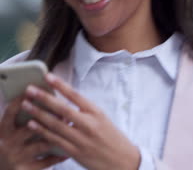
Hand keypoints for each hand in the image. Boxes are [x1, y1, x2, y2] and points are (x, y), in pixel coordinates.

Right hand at [0, 96, 66, 169]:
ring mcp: (17, 156)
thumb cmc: (11, 145)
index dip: (23, 100)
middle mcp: (8, 143)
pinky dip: (59, 155)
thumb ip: (22, 118)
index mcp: (3, 130)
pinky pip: (46, 161)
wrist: (2, 169)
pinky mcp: (26, 169)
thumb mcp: (10, 131)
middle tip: (64, 110)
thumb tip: (43, 97)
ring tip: (71, 127)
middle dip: (49, 118)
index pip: (11, 112)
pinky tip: (69, 150)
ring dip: (57, 135)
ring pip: (41, 144)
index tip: (37, 90)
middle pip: (30, 127)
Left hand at [21, 73, 140, 169]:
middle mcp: (89, 124)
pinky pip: (55, 140)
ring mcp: (81, 139)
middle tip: (30, 90)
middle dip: (44, 98)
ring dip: (38, 113)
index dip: (60, 85)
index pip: (76, 95)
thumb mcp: (103, 120)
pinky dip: (42, 131)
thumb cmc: (113, 139)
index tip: (48, 76)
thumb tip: (67, 101)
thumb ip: (86, 112)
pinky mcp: (75, 152)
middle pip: (62, 109)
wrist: (123, 160)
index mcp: (97, 113)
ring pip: (55, 124)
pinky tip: (32, 124)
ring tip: (26, 105)